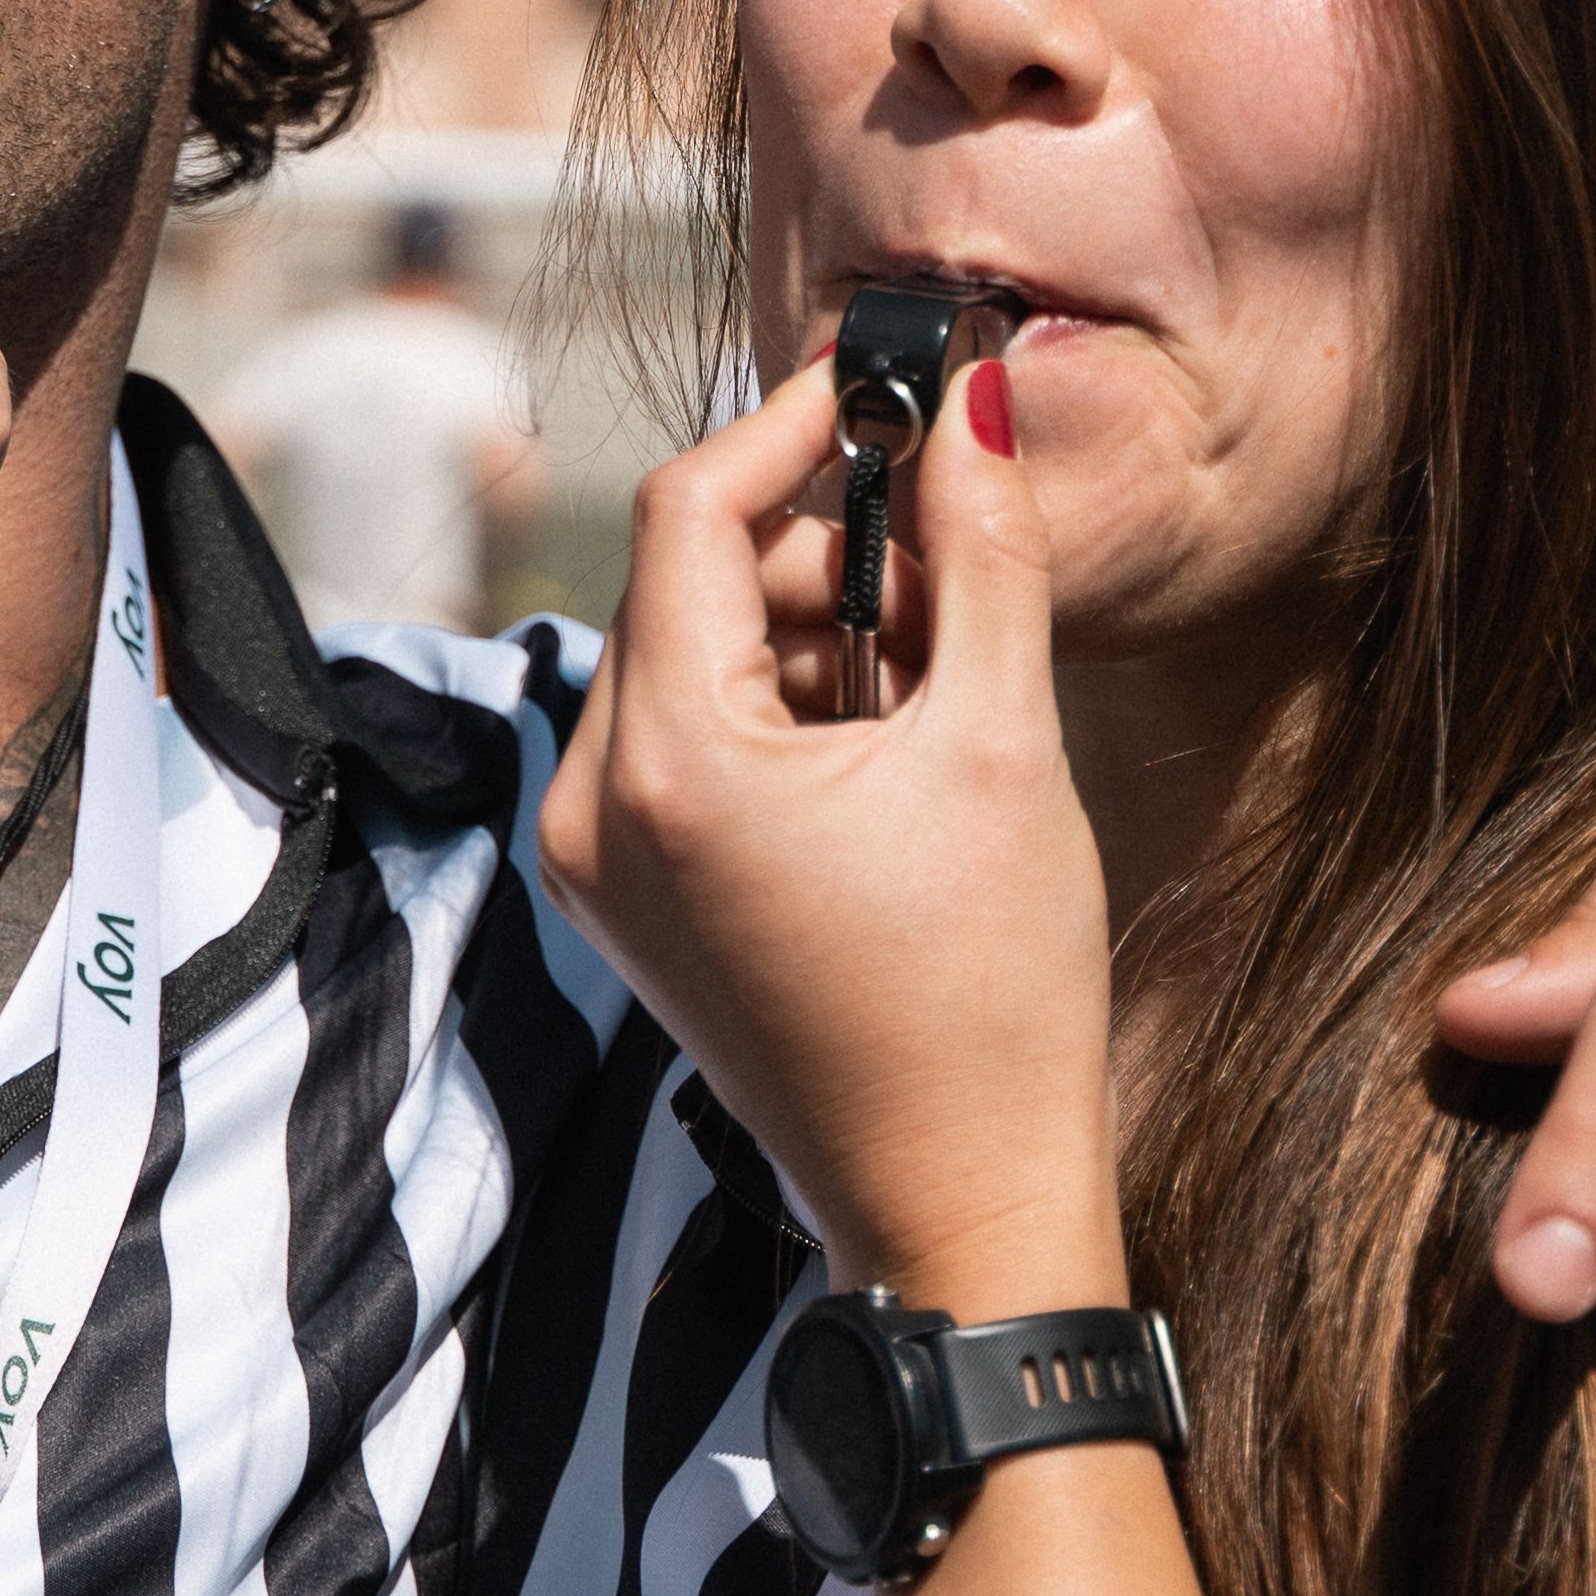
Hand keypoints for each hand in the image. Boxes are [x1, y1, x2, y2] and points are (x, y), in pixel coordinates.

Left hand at [537, 351, 1114, 1307]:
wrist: (960, 1202)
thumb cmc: (992, 996)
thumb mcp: (1004, 744)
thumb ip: (981, 555)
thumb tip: (971, 404)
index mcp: (664, 762)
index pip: (687, 510)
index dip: (792, 428)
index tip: (889, 393)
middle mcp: (591, 803)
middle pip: (683, 580)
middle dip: (817, 552)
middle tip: (949, 579)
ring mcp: (595, 859)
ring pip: (687, 654)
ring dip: (807, 631)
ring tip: (935, 688)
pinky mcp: (626, 897)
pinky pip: (682, 739)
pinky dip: (780, 709)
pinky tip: (886, 753)